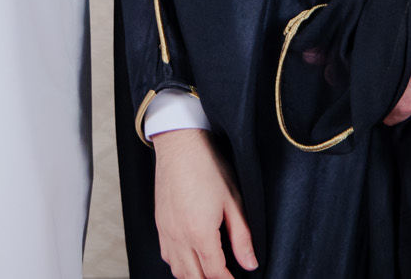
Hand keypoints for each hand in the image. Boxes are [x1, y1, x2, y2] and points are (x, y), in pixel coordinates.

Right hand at [153, 128, 257, 278]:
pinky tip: (190, 259)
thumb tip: (250, 263)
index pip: (214, 273)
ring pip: (177, 271)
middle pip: (193, 277)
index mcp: (199, 233)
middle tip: (226, 277)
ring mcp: (166, 231)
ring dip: (194, 277)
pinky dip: (179, 265)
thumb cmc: (208, 167)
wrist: (180, 145)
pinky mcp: (160, 224)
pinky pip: (167, 256)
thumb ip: (242, 237)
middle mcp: (178, 236)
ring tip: (210, 273)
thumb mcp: (233, 201)